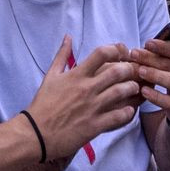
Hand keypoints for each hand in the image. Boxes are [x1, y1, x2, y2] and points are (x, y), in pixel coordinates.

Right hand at [24, 35, 143, 156]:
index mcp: (76, 75)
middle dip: (129, 69)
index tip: (121, 54)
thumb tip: (68, 37)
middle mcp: (86, 89)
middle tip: (132, 72)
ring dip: (132, 88)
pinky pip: (119, 117)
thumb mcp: (50, 76)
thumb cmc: (43, 104)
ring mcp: (92, 107)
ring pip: (121, 92)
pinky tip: (128, 109)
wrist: (36, 133)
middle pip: (117, 71)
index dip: (116, 50)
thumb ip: (62, 56)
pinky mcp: (95, 126)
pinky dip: (128, 112)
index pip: (101, 54)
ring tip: (133, 89)